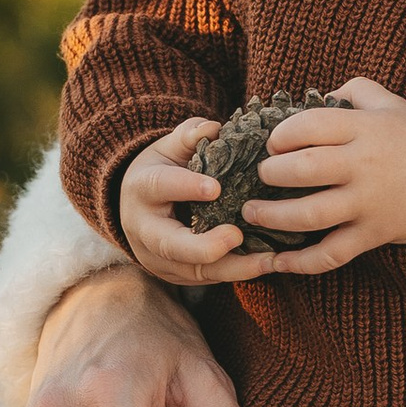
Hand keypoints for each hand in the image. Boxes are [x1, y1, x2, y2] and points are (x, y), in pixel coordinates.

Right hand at [117, 116, 295, 288]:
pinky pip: (207, 278)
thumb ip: (190, 136)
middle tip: (238, 236)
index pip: (160, 187)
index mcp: (142, 189)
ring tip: (269, 260)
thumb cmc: (161, 170)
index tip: (216, 188)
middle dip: (206, 246)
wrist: (136, 207)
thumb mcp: (169, 148)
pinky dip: (236, 272)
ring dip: (233, 268)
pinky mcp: (176, 275)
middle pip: (171, 245)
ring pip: (194, 270)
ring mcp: (158, 258)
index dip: (186, 188)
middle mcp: (144, 229)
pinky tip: (266, 264)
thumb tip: (214, 128)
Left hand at [240, 75, 405, 273]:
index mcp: (365, 129)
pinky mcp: (374, 234)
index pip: (307, 126)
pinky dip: (301, 263)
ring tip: (253, 213)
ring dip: (272, 216)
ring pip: (309, 215)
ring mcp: (368, 203)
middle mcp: (364, 166)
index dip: (280, 135)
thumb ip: (352, 92)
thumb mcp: (389, 103)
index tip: (274, 143)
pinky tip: (277, 262)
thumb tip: (316, 96)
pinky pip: (331, 254)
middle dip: (271, 173)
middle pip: (302, 170)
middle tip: (262, 175)